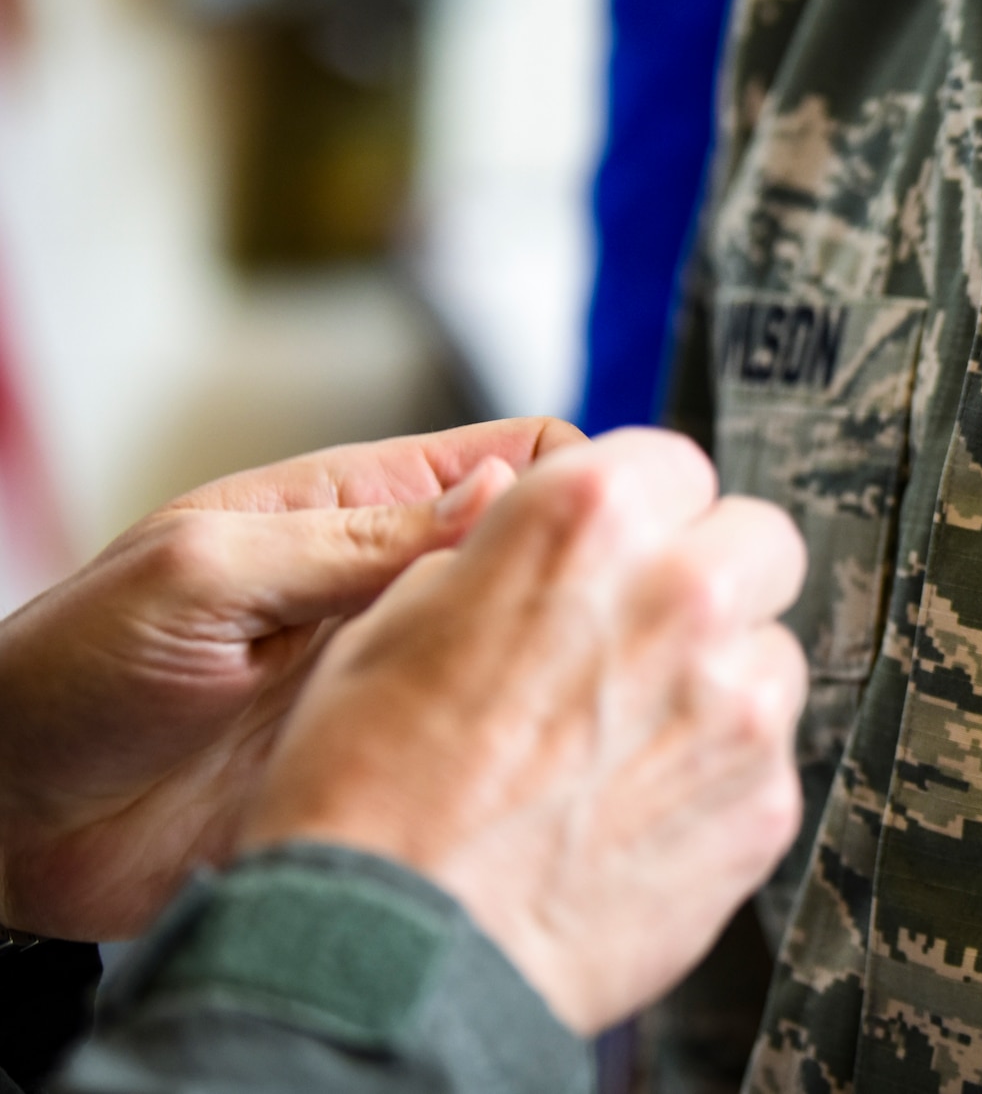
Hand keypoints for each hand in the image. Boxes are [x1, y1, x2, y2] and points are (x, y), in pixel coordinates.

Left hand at [0, 418, 583, 940]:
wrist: (4, 825)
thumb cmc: (67, 675)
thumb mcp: (204, 574)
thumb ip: (354, 536)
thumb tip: (500, 489)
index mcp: (363, 509)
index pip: (529, 460)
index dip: (585, 486)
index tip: (617, 538)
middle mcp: (401, 591)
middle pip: (552, 565)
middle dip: (598, 595)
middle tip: (613, 647)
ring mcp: (407, 682)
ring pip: (538, 664)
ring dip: (565, 687)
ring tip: (576, 725)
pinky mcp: (397, 769)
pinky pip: (492, 760)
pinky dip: (523, 771)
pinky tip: (526, 788)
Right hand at [238, 429, 808, 1033]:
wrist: (391, 963)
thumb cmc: (365, 797)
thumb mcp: (391, 622)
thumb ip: (494, 553)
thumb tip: (527, 515)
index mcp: (589, 522)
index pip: (674, 463)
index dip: (641, 510)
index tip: (622, 548)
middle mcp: (684, 596)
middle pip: (756, 543)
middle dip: (708, 576)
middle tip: (643, 635)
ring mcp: (738, 704)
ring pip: (769, 656)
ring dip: (718, 682)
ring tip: (620, 744)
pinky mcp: (763, 801)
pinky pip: (765, 760)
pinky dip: (716, 779)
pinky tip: (630, 813)